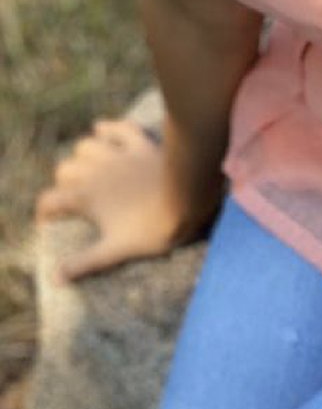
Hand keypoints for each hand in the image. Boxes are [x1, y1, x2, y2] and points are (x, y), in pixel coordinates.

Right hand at [34, 115, 214, 283]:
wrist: (188, 197)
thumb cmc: (152, 228)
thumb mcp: (116, 250)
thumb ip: (84, 263)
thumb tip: (55, 280)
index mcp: (86, 197)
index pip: (50, 200)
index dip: (45, 210)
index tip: (48, 220)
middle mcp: (96, 171)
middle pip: (65, 169)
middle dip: (64, 182)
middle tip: (75, 195)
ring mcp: (118, 154)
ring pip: (86, 145)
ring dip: (83, 155)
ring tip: (88, 167)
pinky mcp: (140, 143)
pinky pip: (120, 128)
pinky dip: (109, 128)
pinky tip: (103, 129)